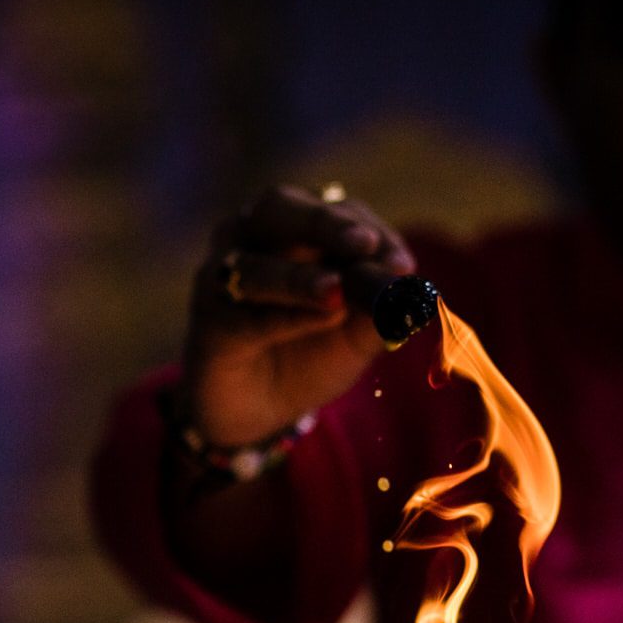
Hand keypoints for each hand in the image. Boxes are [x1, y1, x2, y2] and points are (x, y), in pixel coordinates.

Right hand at [182, 184, 413, 446]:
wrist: (256, 412)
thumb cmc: (307, 355)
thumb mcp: (356, 336)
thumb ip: (380, 312)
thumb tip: (413, 292)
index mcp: (293, 230)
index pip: (335, 212)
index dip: (370, 232)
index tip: (403, 266)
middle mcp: (249, 239)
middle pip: (279, 209)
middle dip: (325, 224)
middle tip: (364, 245)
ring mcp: (221, 278)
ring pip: (256, 265)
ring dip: (300, 277)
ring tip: (338, 291)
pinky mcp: (209, 324)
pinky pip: (245, 317)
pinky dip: (284, 317)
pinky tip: (318, 319)